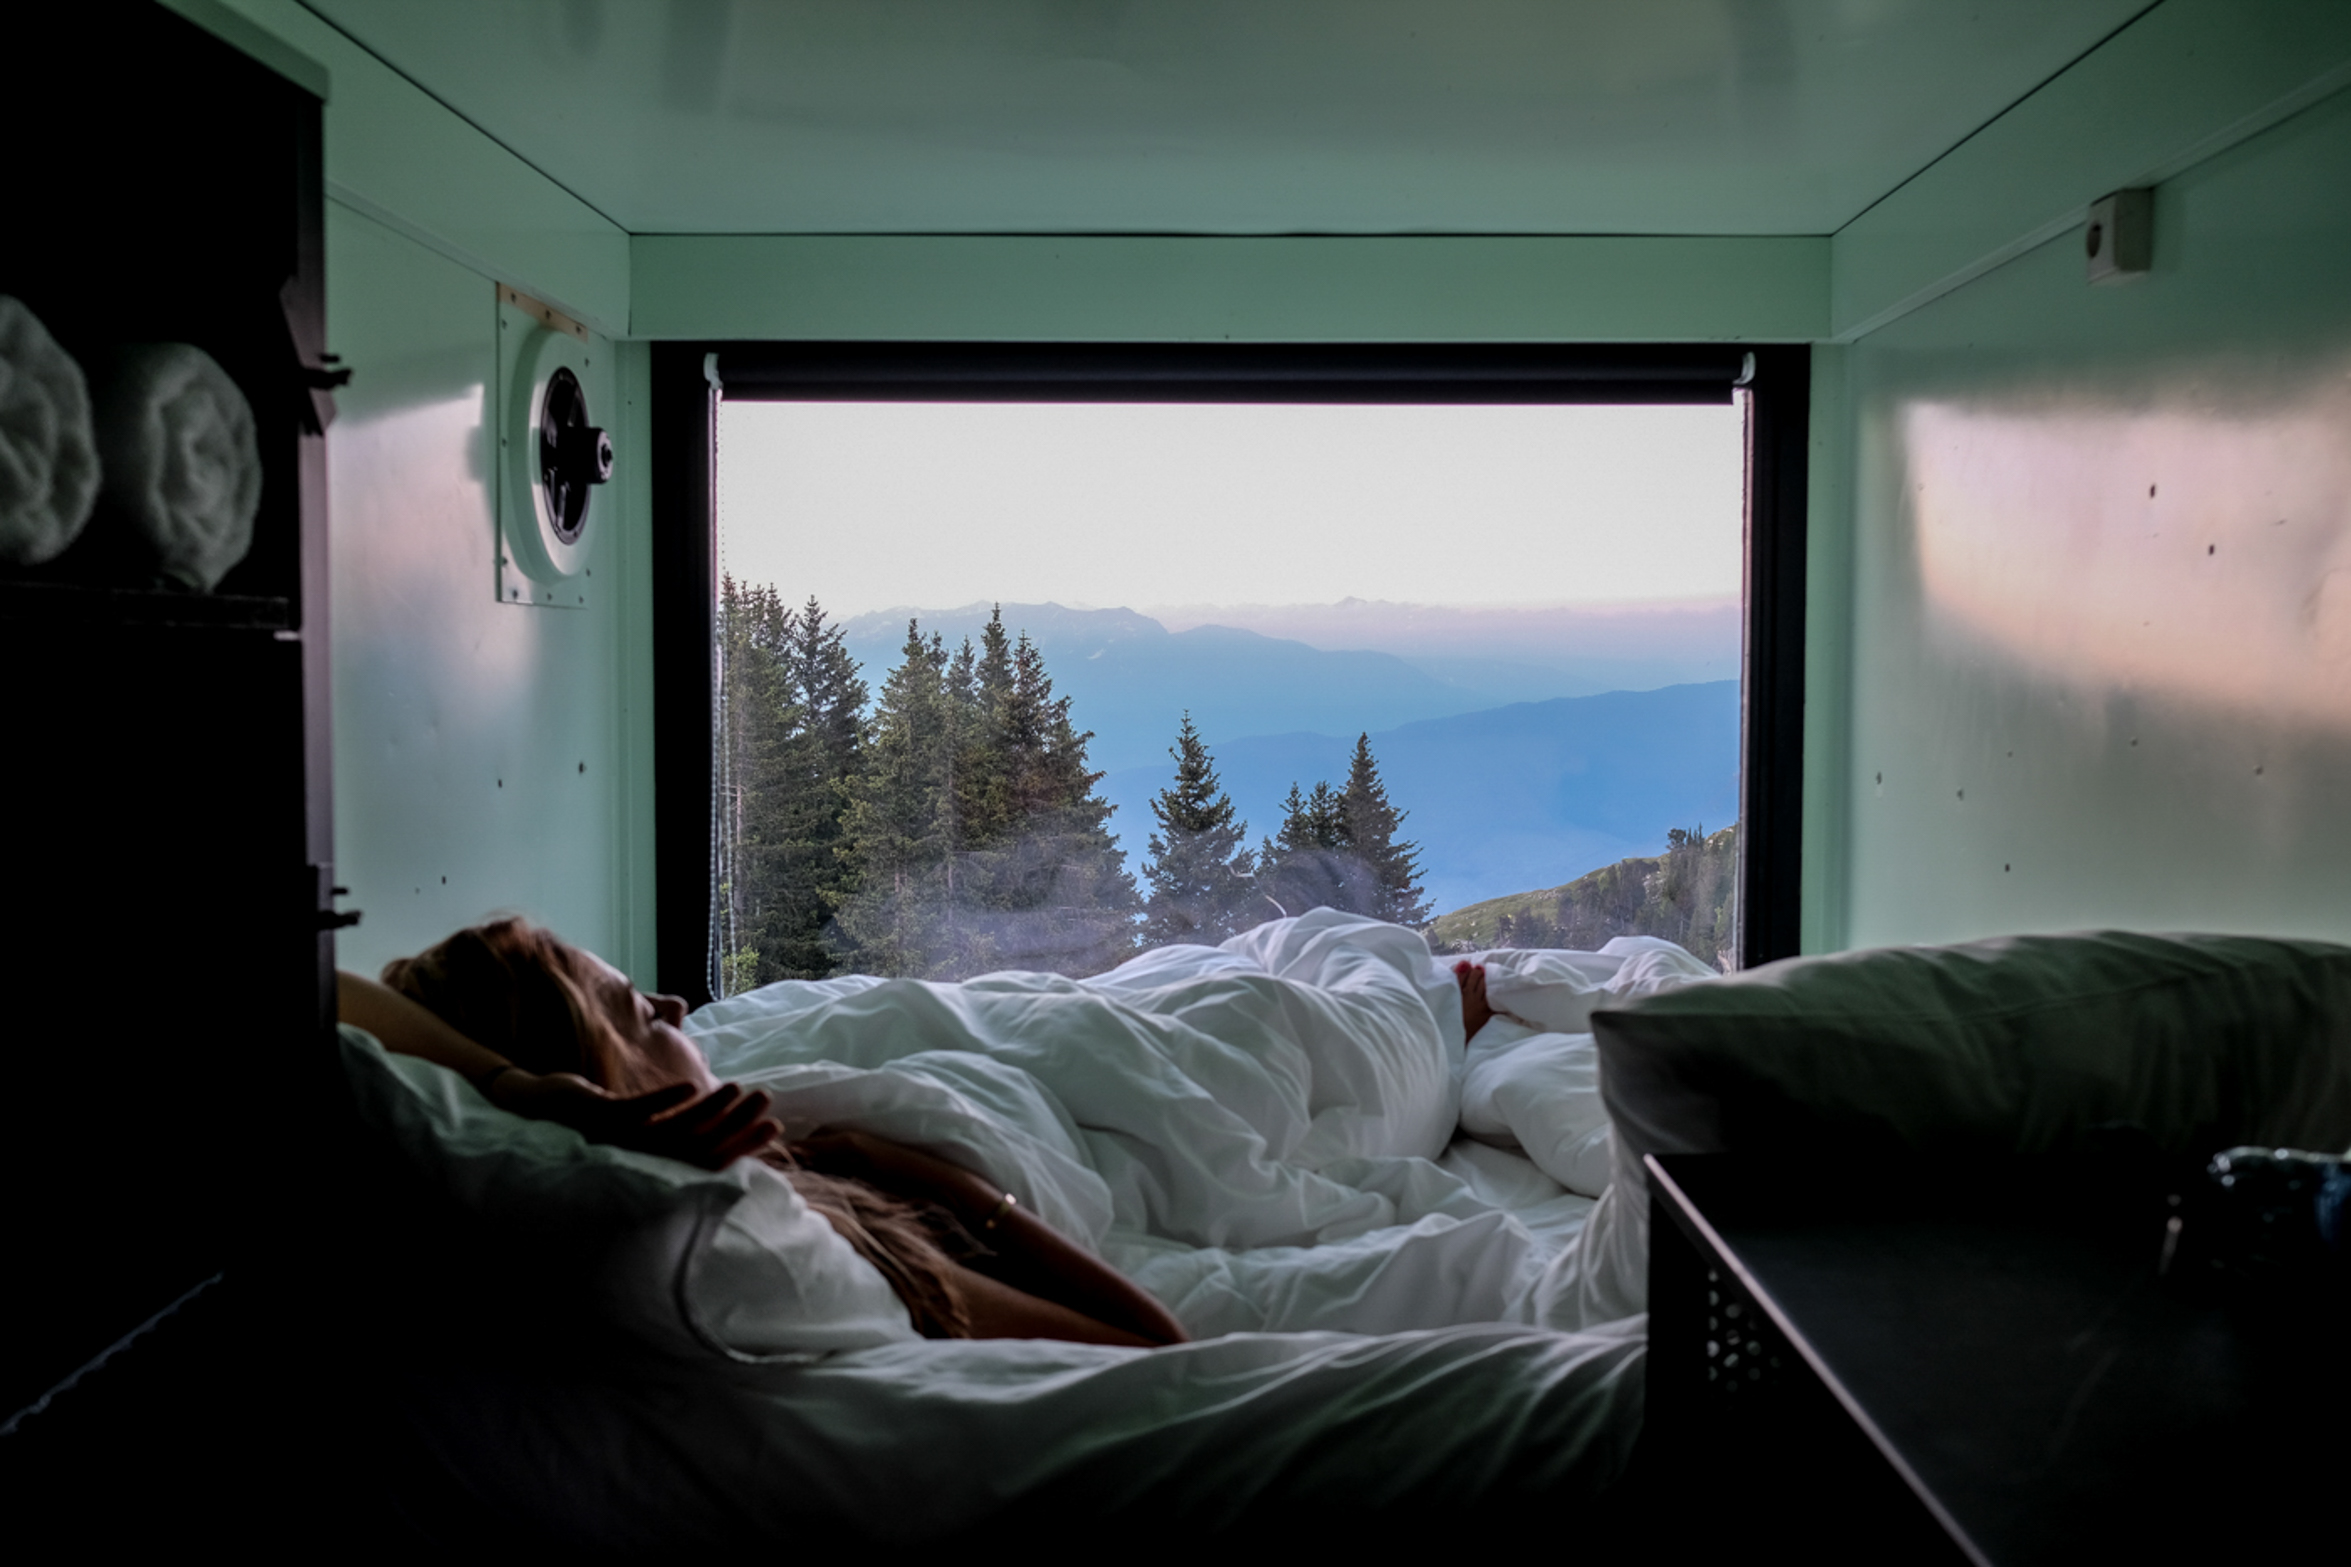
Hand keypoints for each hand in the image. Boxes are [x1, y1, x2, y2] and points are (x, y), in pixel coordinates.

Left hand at [490, 1071, 780, 1169]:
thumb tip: (708, 1103)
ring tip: (738, 1090)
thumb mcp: (635, 1115)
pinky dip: (666, 1101)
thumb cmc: (589, 1110)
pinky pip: (638, 1113)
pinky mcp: (600, 1117)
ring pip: (674, 1130)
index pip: (708, 1156)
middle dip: (736, 1125)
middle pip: (698, 1146)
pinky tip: (691, 1086)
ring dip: (710, 1111)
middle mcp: (639, 1156)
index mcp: (652, 1158)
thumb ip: (670, 1113)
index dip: (742, 1142)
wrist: (534, 1104)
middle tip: (766, 1103)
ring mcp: (619, 1139)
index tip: (773, 1126)